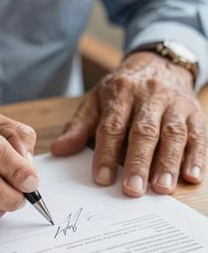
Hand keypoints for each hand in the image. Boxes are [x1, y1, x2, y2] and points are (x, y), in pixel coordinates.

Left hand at [51, 51, 206, 196]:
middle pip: (144, 131)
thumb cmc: (122, 88)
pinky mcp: (194, 112)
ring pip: (173, 134)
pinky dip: (196, 156)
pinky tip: (192, 175)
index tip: (102, 179)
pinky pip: (198, 134)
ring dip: (168, 162)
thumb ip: (79, 126)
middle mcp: (149, 96)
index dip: (106, 153)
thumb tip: (59, 150)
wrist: (158, 63)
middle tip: (132, 189)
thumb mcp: (96, 100)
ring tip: (162, 188)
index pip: (112, 126)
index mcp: (120, 93)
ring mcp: (174, 103)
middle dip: (138, 162)